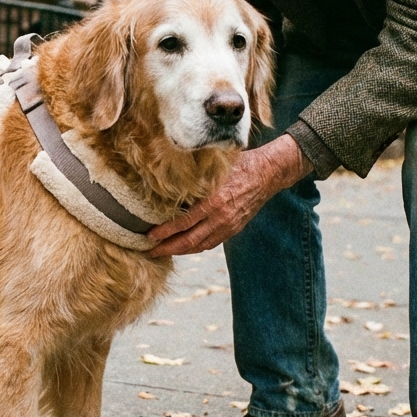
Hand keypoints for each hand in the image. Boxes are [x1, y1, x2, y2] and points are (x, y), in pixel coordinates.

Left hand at [147, 134, 312, 257]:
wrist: (268, 173)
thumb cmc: (239, 164)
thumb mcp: (215, 167)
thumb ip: (194, 177)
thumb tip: (166, 179)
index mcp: (214, 201)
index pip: (183, 222)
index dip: (164, 231)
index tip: (148, 235)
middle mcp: (221, 217)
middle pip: (189, 241)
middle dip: (167, 248)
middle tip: (149, 251)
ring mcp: (228, 225)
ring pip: (200, 246)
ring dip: (180, 251)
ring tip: (163, 252)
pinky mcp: (234, 229)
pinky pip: (211, 243)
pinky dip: (195, 247)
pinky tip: (184, 247)